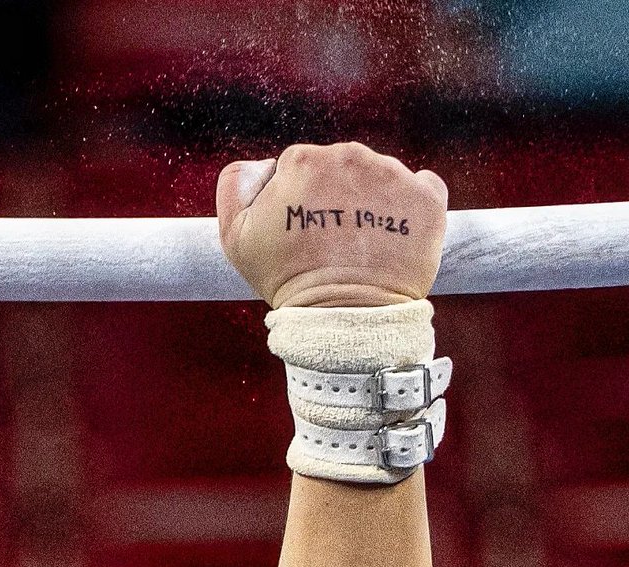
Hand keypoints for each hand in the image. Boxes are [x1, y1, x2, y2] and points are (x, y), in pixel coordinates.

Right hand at [217, 142, 447, 308]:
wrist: (343, 314)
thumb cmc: (285, 277)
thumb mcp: (234, 234)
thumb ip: (235, 184)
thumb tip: (264, 165)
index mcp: (302, 160)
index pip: (298, 165)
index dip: (295, 198)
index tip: (299, 228)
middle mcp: (350, 156)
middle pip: (340, 166)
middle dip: (334, 194)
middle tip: (329, 239)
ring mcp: (392, 175)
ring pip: (378, 175)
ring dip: (371, 200)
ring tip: (360, 242)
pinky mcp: (428, 197)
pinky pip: (422, 186)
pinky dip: (410, 206)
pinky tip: (393, 233)